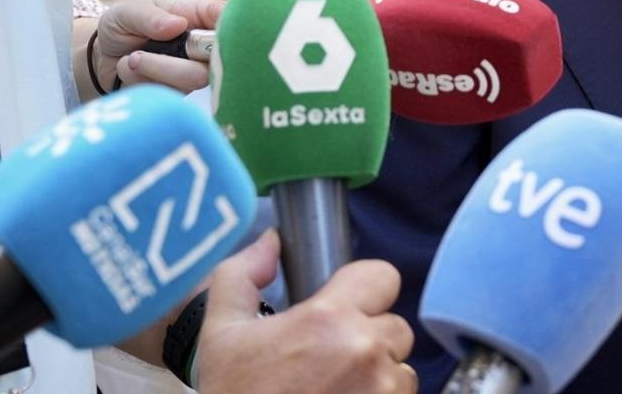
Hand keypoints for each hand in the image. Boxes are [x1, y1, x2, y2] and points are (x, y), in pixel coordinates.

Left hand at [94, 0, 222, 92]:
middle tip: (138, 55)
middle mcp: (204, 44)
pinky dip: (143, 82)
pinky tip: (131, 72)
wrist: (102, 58)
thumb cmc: (124, 26)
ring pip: (193, 78)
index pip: (228, 17)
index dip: (231, 26)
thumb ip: (150, 17)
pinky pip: (170, 93)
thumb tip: (177, 24)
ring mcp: (195, 70)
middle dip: (177, 61)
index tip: (212, 34)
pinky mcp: (182, 91)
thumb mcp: (129, 12)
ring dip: (155, 70)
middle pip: (218, 56)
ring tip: (131, 59)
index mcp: (200, 16)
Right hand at [197, 230, 417, 393]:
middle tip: (329, 359)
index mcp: (328, 318)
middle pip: (394, 325)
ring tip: (335, 386)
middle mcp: (365, 350)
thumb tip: (270, 242)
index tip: (343, 309)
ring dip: (379, 374)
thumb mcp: (220, 334)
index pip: (383, 276)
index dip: (365, 289)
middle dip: (369, 337)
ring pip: (401, 367)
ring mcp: (383, 388)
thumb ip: (241, 276)